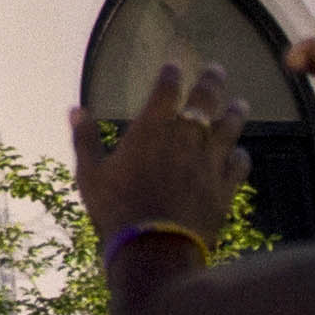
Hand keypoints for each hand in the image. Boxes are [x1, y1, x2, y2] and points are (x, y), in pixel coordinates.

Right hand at [75, 58, 246, 306]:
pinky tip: (239, 153)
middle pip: (205, 100)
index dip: (170, 75)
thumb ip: (84, 139)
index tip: (173, 66)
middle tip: (217, 69)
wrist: (153, 248)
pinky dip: (240, 155)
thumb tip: (74, 109)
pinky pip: (239, 164)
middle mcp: (185, 138)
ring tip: (240, 104)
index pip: (166, 90)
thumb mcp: (90, 174)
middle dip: (211, 81)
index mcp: (150, 129)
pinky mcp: (224, 186)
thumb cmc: (116, 209)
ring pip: (229, 128)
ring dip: (235, 113)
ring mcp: (209, 161)